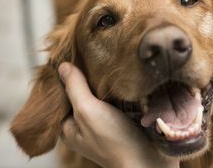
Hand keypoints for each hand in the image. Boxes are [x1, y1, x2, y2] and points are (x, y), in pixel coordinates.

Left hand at [58, 62, 177, 167]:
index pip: (63, 94)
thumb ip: (75, 88)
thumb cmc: (115, 141)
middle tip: (96, 55)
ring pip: (103, 95)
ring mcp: (106, 124)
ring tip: (112, 62)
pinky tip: (126, 77)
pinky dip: (122, 89)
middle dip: (89, 77)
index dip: (68, 76)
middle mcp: (86, 126)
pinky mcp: (125, 121)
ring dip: (108, 82)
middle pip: (84, 93)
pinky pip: (120, 100)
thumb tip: (62, 66)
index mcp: (70, 127)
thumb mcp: (88, 111)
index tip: (76, 56)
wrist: (149, 162)